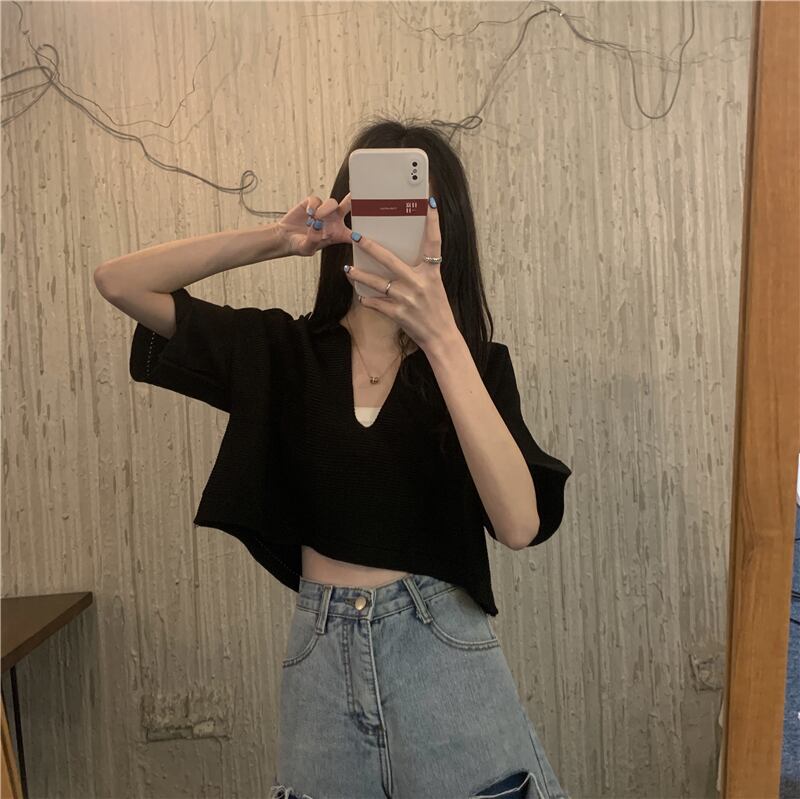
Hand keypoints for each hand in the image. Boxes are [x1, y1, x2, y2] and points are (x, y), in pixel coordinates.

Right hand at [277, 192, 354, 256]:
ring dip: (325, 210)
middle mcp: (333, 221)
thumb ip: (313, 240)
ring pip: (332, 203)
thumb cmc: (299, 245)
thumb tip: (317, 226)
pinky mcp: (312, 204)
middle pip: (348, 209)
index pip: (353, 234)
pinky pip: (317, 200)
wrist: (285, 238)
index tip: (360, 234)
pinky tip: (308, 213)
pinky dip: (313, 205)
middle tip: (356, 198)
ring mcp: (323, 211)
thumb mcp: (307, 249)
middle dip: (354, 202)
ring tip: (315, 219)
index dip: (360, 234)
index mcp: (337, 234)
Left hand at [343, 198, 459, 352]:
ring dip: (359, 276)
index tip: (430, 202)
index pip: (433, 242)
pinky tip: (361, 297)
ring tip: (347, 269)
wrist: (441, 338)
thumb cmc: (438, 311)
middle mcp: (419, 283)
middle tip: (356, 236)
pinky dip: (368, 300)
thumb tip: (404, 257)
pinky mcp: (398, 314)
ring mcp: (407, 299)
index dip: (433, 221)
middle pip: (390, 259)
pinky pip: (376, 304)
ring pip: (377, 283)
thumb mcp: (435, 286)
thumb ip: (421, 271)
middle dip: (371, 247)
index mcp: (431, 273)